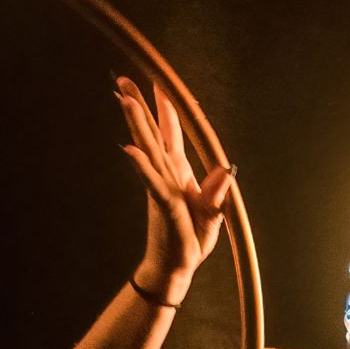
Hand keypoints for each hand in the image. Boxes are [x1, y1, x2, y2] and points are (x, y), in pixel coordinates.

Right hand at [116, 76, 233, 304]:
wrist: (177, 268)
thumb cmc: (191, 239)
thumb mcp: (213, 213)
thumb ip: (217, 191)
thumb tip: (226, 170)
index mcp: (179, 172)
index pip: (171, 134)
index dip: (166, 109)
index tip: (157, 84)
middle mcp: (167, 174)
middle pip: (151, 133)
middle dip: (139, 105)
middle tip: (123, 80)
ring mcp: (162, 187)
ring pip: (149, 149)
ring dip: (137, 124)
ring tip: (125, 100)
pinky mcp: (163, 204)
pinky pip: (152, 181)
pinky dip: (142, 165)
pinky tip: (130, 149)